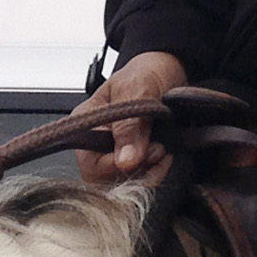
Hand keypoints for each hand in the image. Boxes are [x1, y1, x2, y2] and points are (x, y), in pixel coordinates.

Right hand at [73, 50, 184, 186]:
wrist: (169, 70)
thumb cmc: (149, 72)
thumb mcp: (139, 90)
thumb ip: (131, 125)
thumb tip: (125, 162)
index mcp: (87, 122)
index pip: (90, 163)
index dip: (119, 165)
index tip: (148, 150)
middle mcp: (95, 143)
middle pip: (103, 182)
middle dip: (135, 172)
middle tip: (158, 149)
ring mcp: (113, 154)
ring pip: (121, 186)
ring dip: (148, 174)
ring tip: (164, 150)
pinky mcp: (132, 162)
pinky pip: (137, 183)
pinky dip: (154, 174)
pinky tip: (165, 157)